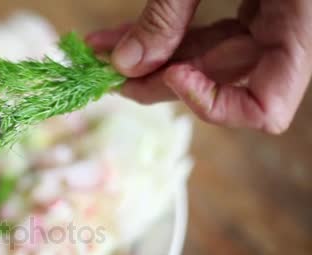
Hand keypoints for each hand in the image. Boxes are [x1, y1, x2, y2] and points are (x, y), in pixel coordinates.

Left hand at [87, 0, 311, 133]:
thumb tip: (125, 64)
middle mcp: (289, 31)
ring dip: (151, 60)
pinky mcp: (255, 6)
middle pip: (222, 82)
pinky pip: (210, 34)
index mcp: (298, 22)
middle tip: (107, 73)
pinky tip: (122, 38)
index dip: (215, 106)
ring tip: (101, 53)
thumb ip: (169, 13)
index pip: (268, 107)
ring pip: (209, 60)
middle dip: (156, 80)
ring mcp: (274, 19)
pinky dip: (168, 37)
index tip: (174, 77)